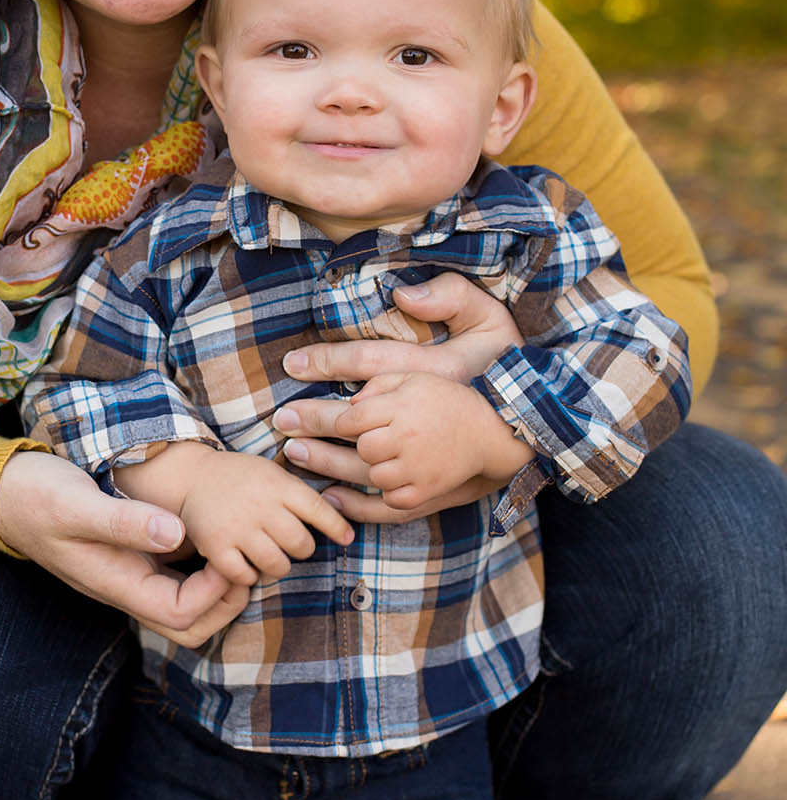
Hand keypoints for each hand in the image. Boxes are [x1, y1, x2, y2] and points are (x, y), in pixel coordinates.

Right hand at [0, 450, 249, 645]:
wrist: (5, 493)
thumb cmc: (37, 497)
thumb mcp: (77, 504)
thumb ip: (124, 522)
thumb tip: (176, 534)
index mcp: (116, 584)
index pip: (181, 614)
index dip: (214, 591)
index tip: (226, 553)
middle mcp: (125, 588)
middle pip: (188, 626)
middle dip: (224, 602)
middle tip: (241, 561)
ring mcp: (127, 577)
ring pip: (183, 607)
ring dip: (215, 589)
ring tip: (229, 549)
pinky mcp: (129, 560)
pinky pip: (173, 580)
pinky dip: (199, 569)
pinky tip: (207, 537)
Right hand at [176, 449, 352, 585]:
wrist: (192, 477)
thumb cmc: (241, 478)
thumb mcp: (272, 473)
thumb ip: (299, 495)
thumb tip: (341, 523)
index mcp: (277, 484)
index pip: (318, 509)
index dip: (337, 527)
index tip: (347, 538)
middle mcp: (259, 506)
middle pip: (300, 544)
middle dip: (302, 549)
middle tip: (293, 545)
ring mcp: (237, 528)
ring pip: (277, 564)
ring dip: (280, 565)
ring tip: (273, 556)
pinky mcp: (216, 546)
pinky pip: (245, 576)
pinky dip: (250, 575)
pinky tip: (248, 564)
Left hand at [272, 273, 520, 504]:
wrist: (520, 428)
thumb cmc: (497, 368)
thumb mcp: (484, 320)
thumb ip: (447, 300)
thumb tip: (403, 294)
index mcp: (420, 394)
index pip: (356, 397)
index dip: (320, 387)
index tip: (292, 374)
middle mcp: (415, 435)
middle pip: (351, 439)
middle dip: (312, 431)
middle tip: (280, 426)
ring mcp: (419, 470)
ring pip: (361, 472)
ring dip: (324, 466)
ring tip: (295, 456)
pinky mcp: (423, 495)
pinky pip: (381, 505)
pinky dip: (353, 504)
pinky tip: (329, 495)